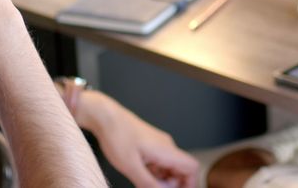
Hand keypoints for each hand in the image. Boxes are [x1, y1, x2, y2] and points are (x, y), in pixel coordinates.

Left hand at [80, 92, 198, 187]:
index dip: (190, 184)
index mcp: (166, 150)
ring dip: (163, 180)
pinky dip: (155, 172)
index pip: (192, 168)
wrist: (105, 116)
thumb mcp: (130, 166)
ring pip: (170, 167)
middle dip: (173, 184)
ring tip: (144, 183)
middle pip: (182, 170)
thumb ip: (148, 183)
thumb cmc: (116, 135)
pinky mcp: (150, 144)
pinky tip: (140, 174)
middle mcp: (166, 146)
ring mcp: (159, 145)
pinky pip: (160, 162)